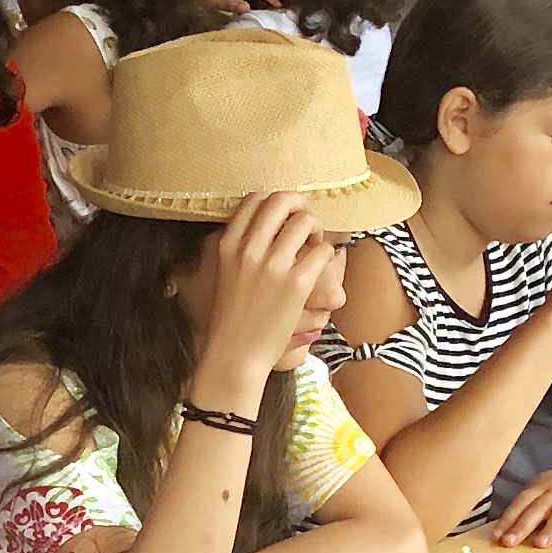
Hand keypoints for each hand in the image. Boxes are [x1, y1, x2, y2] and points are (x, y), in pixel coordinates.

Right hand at [195, 189, 346, 393]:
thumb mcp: (224, 272)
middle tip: (307, 222)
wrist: (235, 354)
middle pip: (281, 201)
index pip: (254, 199)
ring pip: (305, 222)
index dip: (276, 199)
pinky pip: (322, 251)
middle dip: (301, 205)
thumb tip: (267, 224)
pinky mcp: (296, 285)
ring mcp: (273, 266)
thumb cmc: (231, 317)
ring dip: (316, 230)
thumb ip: (239, 245)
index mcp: (227, 244)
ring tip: (314, 246)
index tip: (286, 212)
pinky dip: (327, 254)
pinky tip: (320, 267)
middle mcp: (248, 250)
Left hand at [492, 463, 551, 547]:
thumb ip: (530, 508)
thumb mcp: (546, 490)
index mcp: (542, 486)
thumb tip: (506, 534)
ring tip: (539, 544)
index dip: (508, 518)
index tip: (496, 537)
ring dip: (550, 527)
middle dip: (523, 524)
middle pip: (538, 507)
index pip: (521, 502)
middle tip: (509, 542)